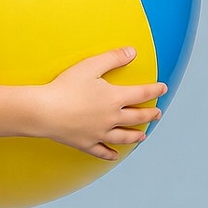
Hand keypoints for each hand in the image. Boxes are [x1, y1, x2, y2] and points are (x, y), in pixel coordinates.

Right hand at [36, 47, 165, 160]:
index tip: (163, 89)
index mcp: (114, 98)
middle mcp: (111, 118)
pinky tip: (115, 155)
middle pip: (137, 118)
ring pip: (124, 137)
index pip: (141, 94)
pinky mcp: (86, 143)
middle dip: (150, 115)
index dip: (154, 90)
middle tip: (157, 114)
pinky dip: (110, 154)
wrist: (44, 111)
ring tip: (142, 135)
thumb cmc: (65, 87)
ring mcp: (99, 133)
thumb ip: (112, 58)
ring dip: (136, 136)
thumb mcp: (89, 66)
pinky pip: (102, 151)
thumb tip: (132, 52)